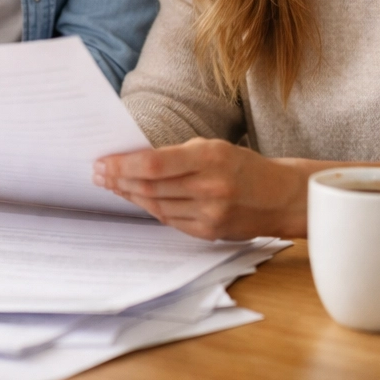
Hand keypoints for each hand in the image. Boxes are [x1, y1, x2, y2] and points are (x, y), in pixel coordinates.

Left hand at [93, 138, 309, 240]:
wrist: (280, 196)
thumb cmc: (242, 165)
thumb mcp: (213, 147)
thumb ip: (176, 155)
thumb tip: (134, 160)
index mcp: (210, 158)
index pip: (155, 164)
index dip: (123, 165)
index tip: (102, 162)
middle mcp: (210, 187)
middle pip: (150, 187)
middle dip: (118, 180)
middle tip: (98, 174)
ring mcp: (210, 214)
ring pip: (155, 205)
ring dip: (129, 195)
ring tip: (112, 185)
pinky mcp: (209, 232)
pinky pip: (169, 220)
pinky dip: (150, 208)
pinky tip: (136, 198)